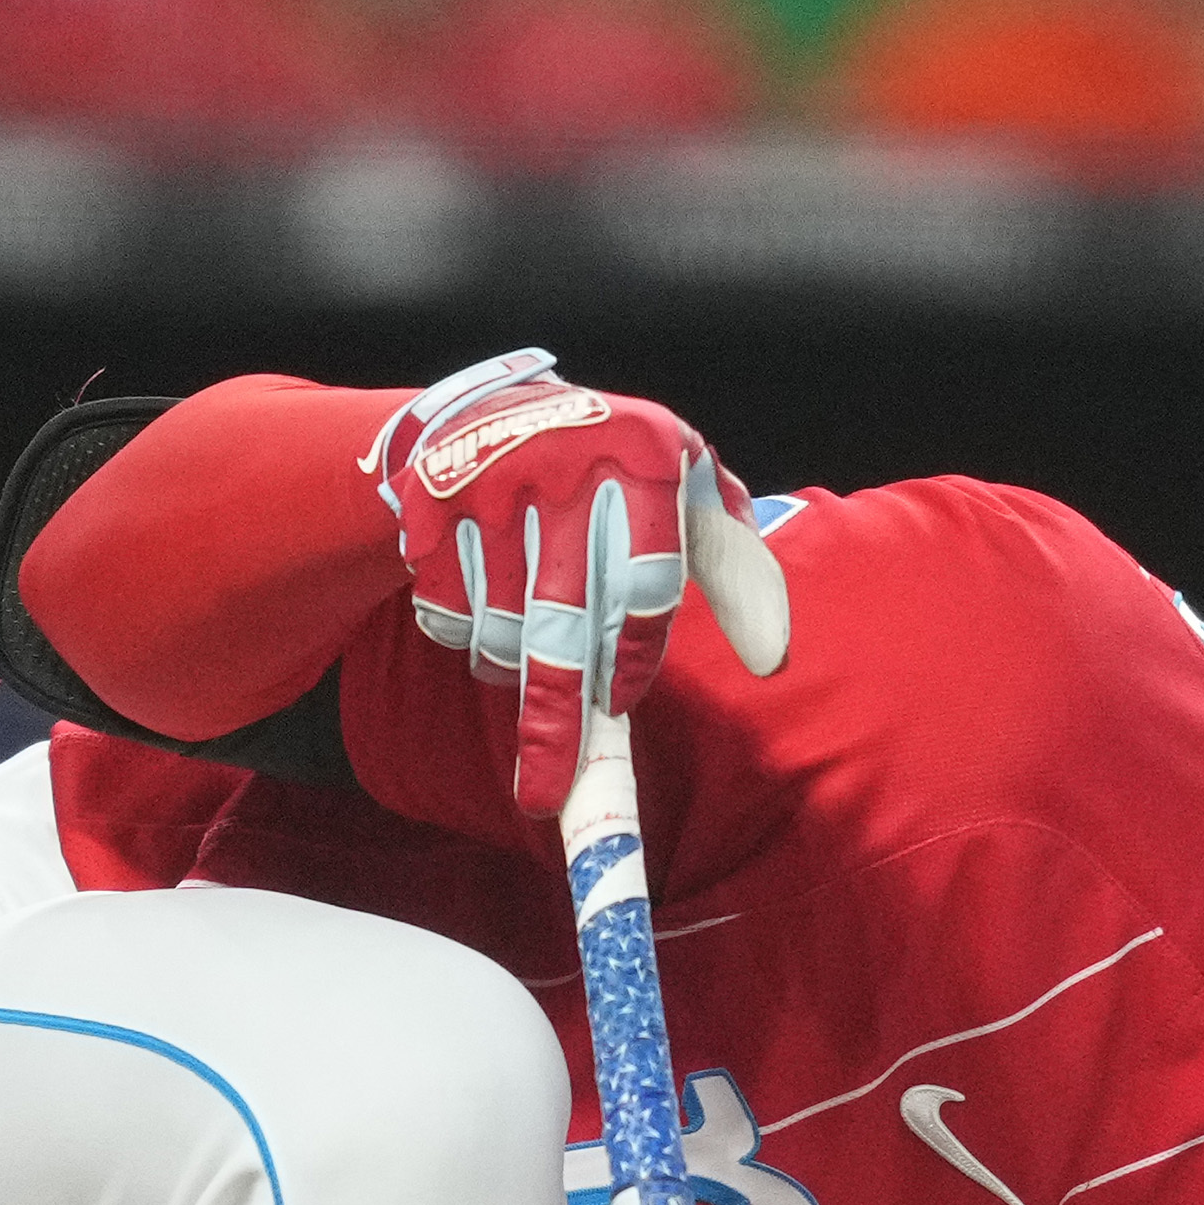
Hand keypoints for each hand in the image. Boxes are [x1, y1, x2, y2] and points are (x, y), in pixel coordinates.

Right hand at [363, 350, 791, 817]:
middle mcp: (567, 461)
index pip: (650, 581)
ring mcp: (492, 480)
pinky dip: (462, 633)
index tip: (617, 703)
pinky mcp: (432, 501)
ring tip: (524, 652)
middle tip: (548, 794)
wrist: (496, 409)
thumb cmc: (615, 469)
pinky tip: (483, 610)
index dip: (633, 655)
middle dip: (553, 721)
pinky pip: (446, 610)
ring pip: (499, 626)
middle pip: (561, 623)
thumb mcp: (688, 493)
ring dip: (509, 665)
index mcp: (645, 456)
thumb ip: (738, 568)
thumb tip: (771, 659)